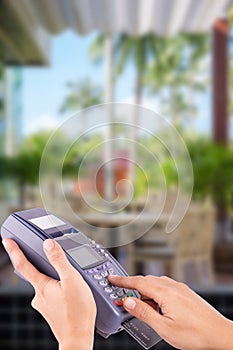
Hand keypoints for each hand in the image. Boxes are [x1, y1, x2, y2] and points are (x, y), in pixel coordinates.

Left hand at [2, 238, 95, 349]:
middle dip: (41, 265)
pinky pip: (53, 295)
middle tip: (50, 258)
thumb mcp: (72, 280)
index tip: (7, 242)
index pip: (23, 265)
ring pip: (47, 285)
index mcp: (42, 286)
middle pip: (36, 274)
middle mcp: (40, 296)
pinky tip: (72, 293)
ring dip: (56, 280)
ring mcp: (45, 305)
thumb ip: (59, 261)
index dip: (14, 251)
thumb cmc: (77, 312)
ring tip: (73, 280)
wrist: (78, 339)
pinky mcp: (52, 311)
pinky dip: (60, 290)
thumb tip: (48, 245)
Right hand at [109, 275, 232, 349]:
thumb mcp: (163, 327)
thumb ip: (144, 312)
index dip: (122, 280)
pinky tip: (157, 307)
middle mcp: (172, 287)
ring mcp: (180, 289)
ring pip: (156, 284)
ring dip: (145, 292)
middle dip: (132, 287)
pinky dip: (155, 294)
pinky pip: (165, 288)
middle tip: (123, 297)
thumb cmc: (195, 333)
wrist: (219, 334)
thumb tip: (128, 302)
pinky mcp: (185, 293)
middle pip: (146, 281)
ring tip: (141, 308)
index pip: (137, 282)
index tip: (111, 278)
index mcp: (164, 293)